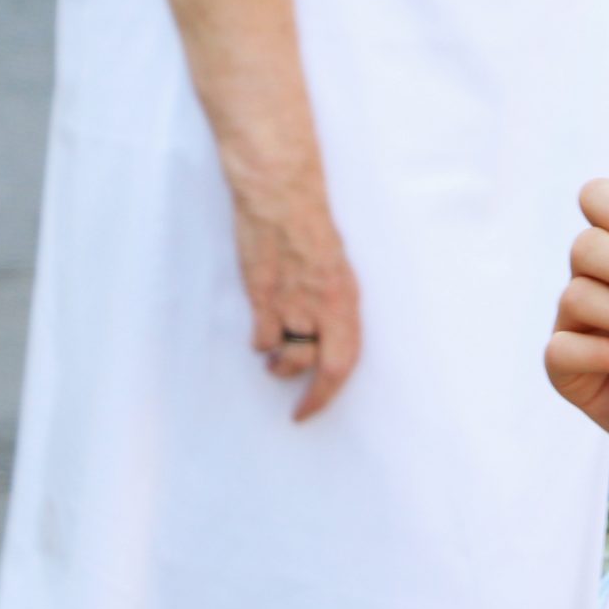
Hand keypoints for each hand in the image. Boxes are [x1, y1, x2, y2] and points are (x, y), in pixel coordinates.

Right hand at [233, 183, 360, 420]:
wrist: (282, 199)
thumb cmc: (311, 230)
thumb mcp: (337, 269)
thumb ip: (333, 304)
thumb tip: (327, 337)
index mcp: (347, 298)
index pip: (346, 359)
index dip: (332, 391)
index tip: (316, 408)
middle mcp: (323, 306)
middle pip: (321, 367)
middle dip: (312, 395)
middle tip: (300, 410)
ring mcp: (290, 303)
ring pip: (286, 358)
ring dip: (280, 363)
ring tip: (278, 353)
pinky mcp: (261, 298)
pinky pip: (261, 339)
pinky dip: (261, 341)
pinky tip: (262, 325)